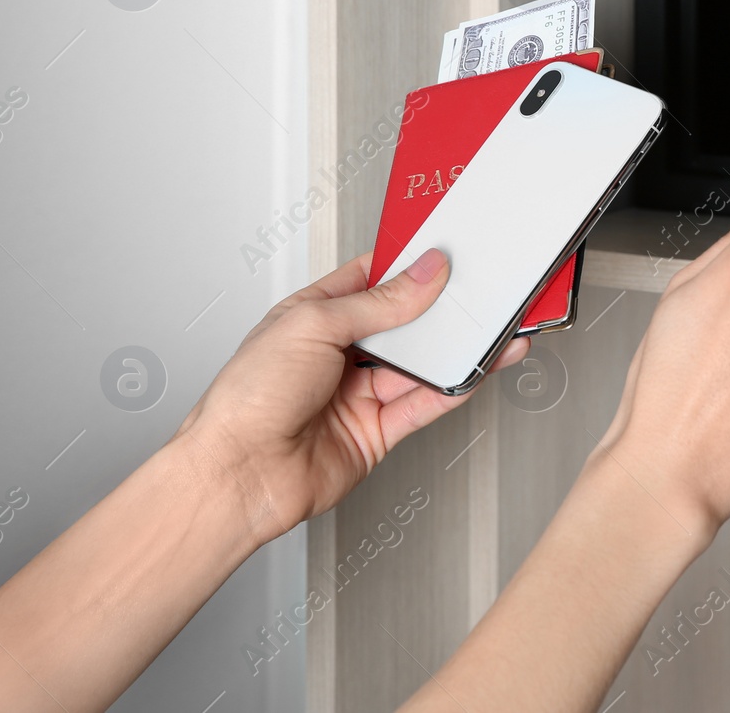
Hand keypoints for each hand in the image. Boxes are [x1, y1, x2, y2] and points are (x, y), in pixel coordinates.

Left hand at [174, 249, 528, 545]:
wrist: (237, 476)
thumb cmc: (246, 401)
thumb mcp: (313, 326)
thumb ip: (379, 303)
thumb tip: (423, 275)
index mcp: (313, 316)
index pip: (371, 279)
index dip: (408, 265)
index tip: (445, 252)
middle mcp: (337, 354)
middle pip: (403, 324)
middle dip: (441, 309)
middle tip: (479, 291)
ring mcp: (358, 394)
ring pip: (420, 365)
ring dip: (456, 349)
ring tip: (492, 331)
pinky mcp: (376, 431)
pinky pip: (424, 404)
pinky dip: (454, 387)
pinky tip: (475, 370)